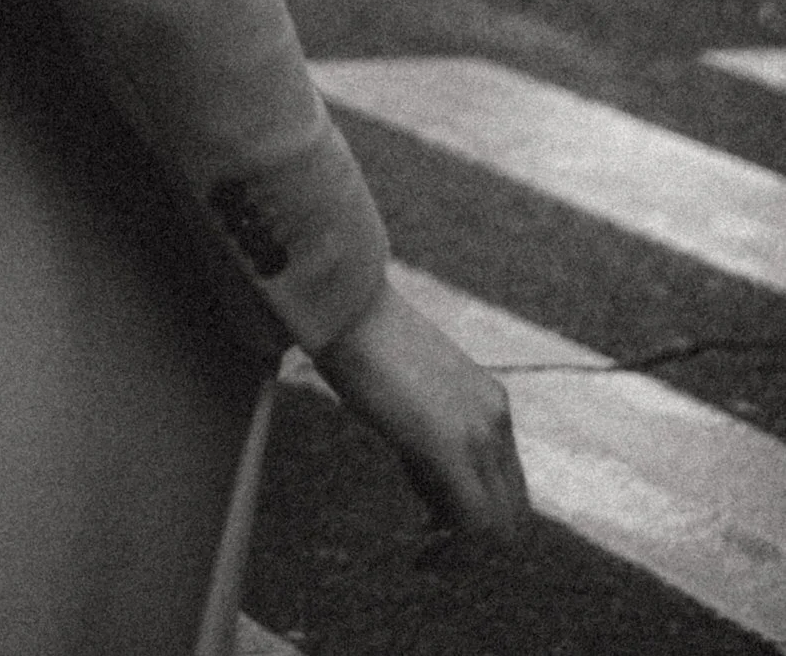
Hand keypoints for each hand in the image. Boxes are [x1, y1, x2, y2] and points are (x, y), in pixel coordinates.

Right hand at [315, 278, 529, 541]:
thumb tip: (433, 488)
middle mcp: (497, 420)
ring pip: (499, 527)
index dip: (482, 524)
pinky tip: (420, 552)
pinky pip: (473, 523)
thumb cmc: (364, 344)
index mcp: (491, 405)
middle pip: (515, 516)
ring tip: (423, 553)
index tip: (438, 533)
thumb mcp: (415, 393)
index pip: (509, 489)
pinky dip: (453, 551)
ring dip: (464, 552)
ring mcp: (480, 433)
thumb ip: (435, 434)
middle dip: (477, 548)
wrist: (346, 306)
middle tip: (432, 553)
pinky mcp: (452, 446)